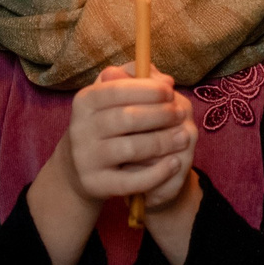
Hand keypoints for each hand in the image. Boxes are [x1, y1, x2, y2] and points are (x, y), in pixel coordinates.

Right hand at [61, 65, 195, 210]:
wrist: (80, 167)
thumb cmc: (106, 124)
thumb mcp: (113, 98)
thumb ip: (137, 81)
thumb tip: (165, 80)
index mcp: (84, 102)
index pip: (117, 90)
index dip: (147, 90)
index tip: (170, 91)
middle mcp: (80, 129)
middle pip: (126, 119)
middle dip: (160, 114)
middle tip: (181, 113)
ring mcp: (85, 159)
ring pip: (130, 149)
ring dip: (162, 142)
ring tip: (184, 137)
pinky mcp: (96, 184)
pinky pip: (130, 181)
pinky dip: (157, 173)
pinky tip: (174, 163)